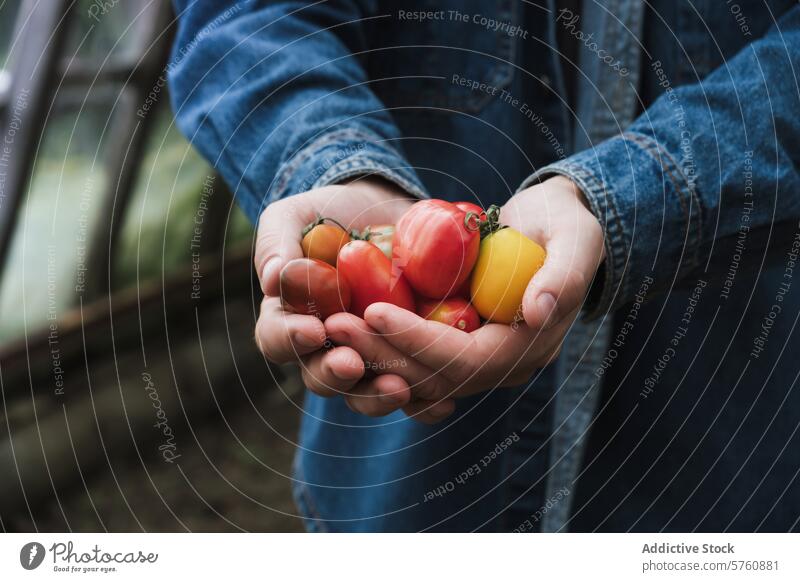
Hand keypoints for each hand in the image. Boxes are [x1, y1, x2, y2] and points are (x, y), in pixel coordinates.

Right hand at [254, 177, 454, 421]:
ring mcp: (367, 357)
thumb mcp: (297, 214)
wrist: (387, 212)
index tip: (315, 330)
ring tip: (399, 389)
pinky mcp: (405, 359)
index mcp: (289, 319)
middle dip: (334, 375)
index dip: (290, 340)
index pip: (276, 340)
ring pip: (362, 395)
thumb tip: (272, 280)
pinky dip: (424, 403)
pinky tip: (442, 403)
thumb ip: (278, 241)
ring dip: (376, 396)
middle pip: (319, 377)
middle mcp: (325, 347)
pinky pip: (411, 392)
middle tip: (352, 364)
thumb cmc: (331, 213)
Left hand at [353, 176, 604, 412]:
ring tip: (329, 324)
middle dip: (381, 353)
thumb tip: (539, 309)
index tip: (372, 310)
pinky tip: (344, 329)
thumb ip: (564, 273)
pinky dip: (378, 350)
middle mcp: (498, 367)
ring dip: (370, 354)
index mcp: (527, 348)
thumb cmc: (565, 226)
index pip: (464, 361)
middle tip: (333, 324)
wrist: (552, 228)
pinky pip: (410, 362)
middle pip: (431, 377)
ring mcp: (473, 361)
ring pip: (413, 376)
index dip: (416, 341)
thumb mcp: (576, 237)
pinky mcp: (452, 347)